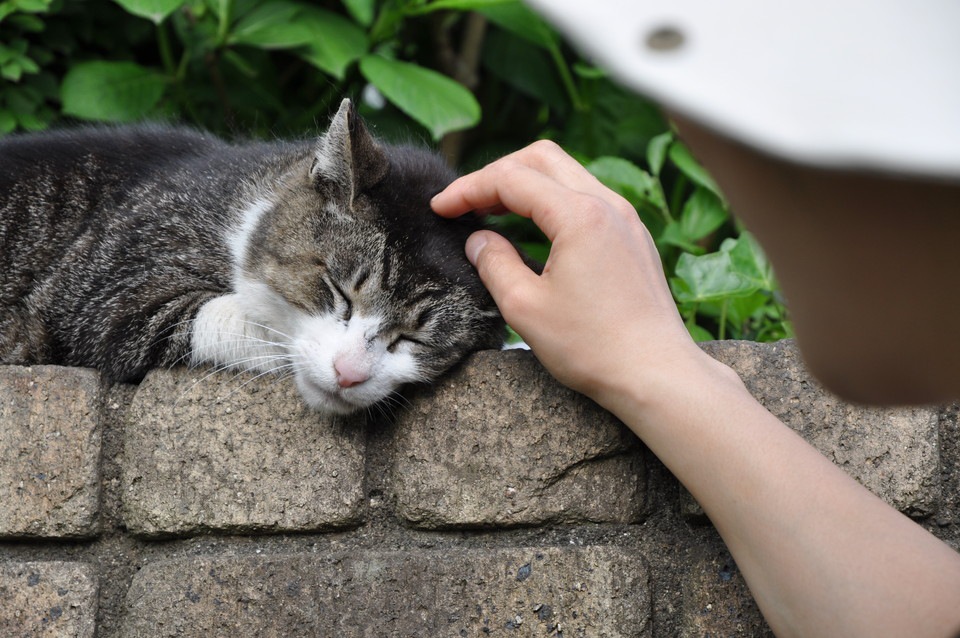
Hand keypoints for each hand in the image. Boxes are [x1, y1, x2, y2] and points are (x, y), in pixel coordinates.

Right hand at [432, 141, 704, 407]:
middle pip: (542, 159)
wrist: (656, 374)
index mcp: (579, 216)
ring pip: (568, 175)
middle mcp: (607, 205)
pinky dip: (553, 202)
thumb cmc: (593, 348)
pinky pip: (587, 199)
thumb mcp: (525, 309)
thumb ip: (494, 265)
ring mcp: (625, 219)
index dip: (468, 189)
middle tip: (467, 202)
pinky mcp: (633, 238)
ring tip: (493, 211)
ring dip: (527, 185)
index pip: (511, 179)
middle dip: (497, 174)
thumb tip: (478, 241)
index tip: (440, 207)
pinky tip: (535, 230)